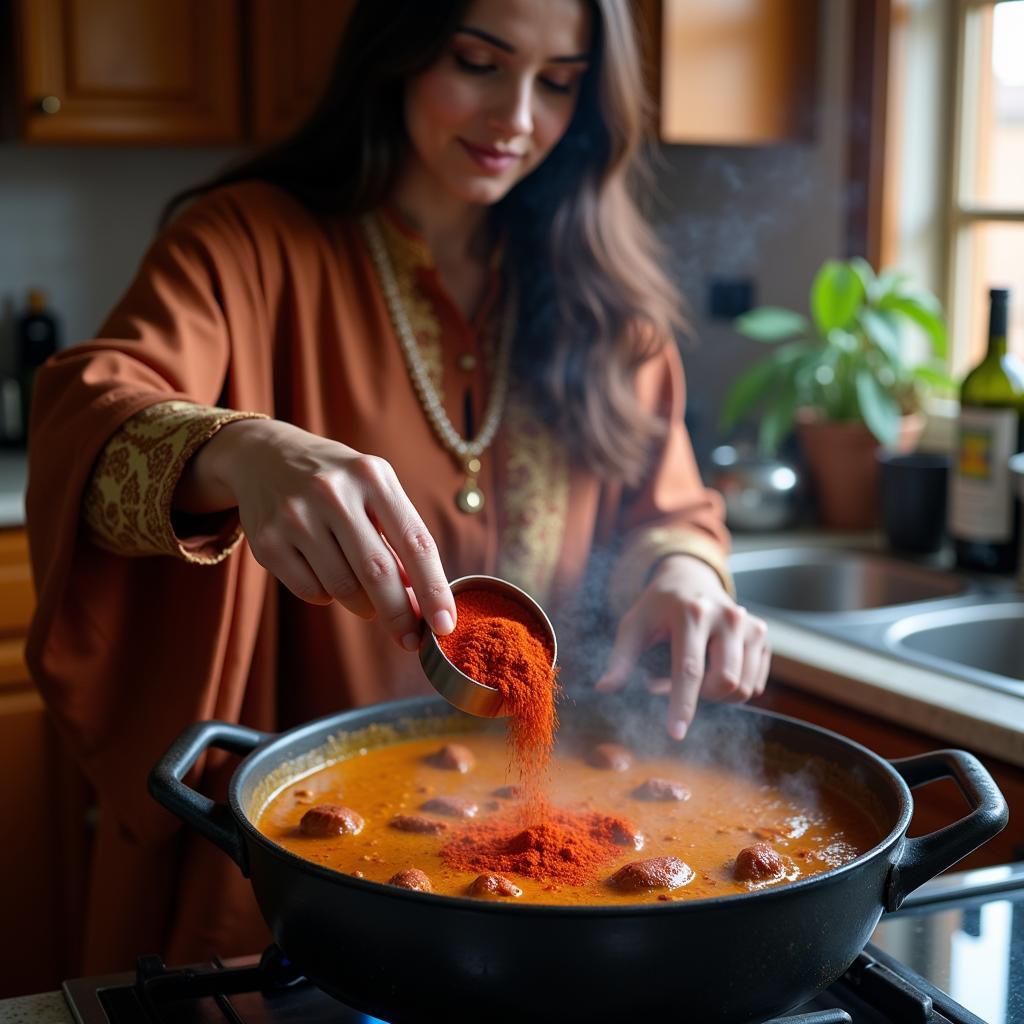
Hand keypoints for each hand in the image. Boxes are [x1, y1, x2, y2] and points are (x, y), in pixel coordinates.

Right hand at [177, 418, 455, 650]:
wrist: (264, 455)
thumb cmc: (337, 482)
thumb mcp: (374, 490)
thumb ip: (399, 538)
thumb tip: (422, 603)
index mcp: (372, 477)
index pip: (415, 541)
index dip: (434, 588)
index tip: (445, 625)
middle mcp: (333, 492)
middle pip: (378, 573)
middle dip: (399, 614)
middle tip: (410, 639)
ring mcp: (295, 516)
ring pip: (343, 589)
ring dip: (363, 605)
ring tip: (365, 595)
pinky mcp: (267, 541)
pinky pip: (311, 591)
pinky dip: (327, 596)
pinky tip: (326, 574)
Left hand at [594, 554, 769, 739]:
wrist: (690, 579)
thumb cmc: (658, 607)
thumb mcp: (633, 625)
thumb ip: (620, 658)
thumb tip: (604, 689)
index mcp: (691, 612)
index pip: (689, 669)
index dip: (682, 704)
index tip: (676, 733)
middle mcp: (727, 616)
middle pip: (725, 682)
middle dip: (701, 696)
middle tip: (677, 682)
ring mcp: (750, 624)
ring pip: (744, 687)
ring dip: (717, 694)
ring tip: (697, 674)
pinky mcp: (762, 635)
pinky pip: (756, 683)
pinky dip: (734, 688)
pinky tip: (715, 669)